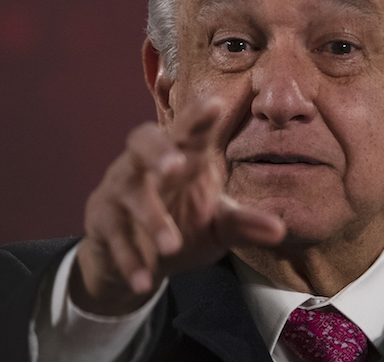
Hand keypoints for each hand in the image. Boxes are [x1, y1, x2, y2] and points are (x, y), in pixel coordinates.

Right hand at [70, 98, 285, 314]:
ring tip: (172, 246)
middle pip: (144, 140)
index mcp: (184, 155)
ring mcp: (121, 188)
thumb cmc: (185, 222)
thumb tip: (280, 230)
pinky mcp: (102, 218)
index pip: (190, 129)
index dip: (199, 116)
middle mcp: (148, 164)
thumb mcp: (218, 225)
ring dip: (150, 216)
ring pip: (129, 190)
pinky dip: (129, 257)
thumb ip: (244, 224)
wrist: (139, 257)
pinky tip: (145, 280)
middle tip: (176, 165)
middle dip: (159, 150)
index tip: (215, 103)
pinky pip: (112, 233)